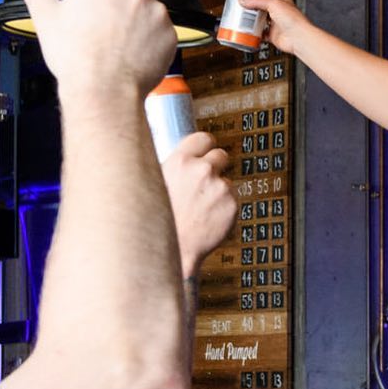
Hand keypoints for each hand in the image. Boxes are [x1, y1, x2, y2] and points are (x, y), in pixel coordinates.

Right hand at [21, 0, 174, 99]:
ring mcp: (158, 12)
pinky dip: (153, 37)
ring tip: (122, 36)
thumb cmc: (78, 57)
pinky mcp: (171, 34)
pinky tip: (135, 50)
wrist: (104, 89)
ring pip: (153, 6)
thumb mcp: (47, 18)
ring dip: (142, 16)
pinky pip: (164, 29)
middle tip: (113, 11)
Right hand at [161, 132, 235, 279]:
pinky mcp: (232, 203)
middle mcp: (201, 170)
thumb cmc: (159, 222)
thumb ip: (174, 168)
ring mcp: (219, 186)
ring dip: (218, 192)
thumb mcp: (155, 185)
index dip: (205, 146)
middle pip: (221, 155)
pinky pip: (232, 201)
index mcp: (180, 162)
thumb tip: (184, 157)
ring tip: (200, 210)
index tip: (206, 152)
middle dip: (216, 168)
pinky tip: (208, 219)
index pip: (203, 138)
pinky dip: (224, 209)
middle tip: (204, 185)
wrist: (172, 250)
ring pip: (226, 182)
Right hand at [238, 0, 307, 56]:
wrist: (298, 38)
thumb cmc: (294, 20)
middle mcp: (279, 12)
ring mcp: (276, 24)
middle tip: (240, 7)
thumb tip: (243, 0)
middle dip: (251, 8)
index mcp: (281, 1)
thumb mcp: (274, 3)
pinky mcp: (273, 35)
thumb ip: (258, 1)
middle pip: (261, 8)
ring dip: (251, 21)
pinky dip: (254, 34)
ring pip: (260, 21)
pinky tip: (248, 32)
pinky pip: (260, 35)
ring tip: (240, 18)